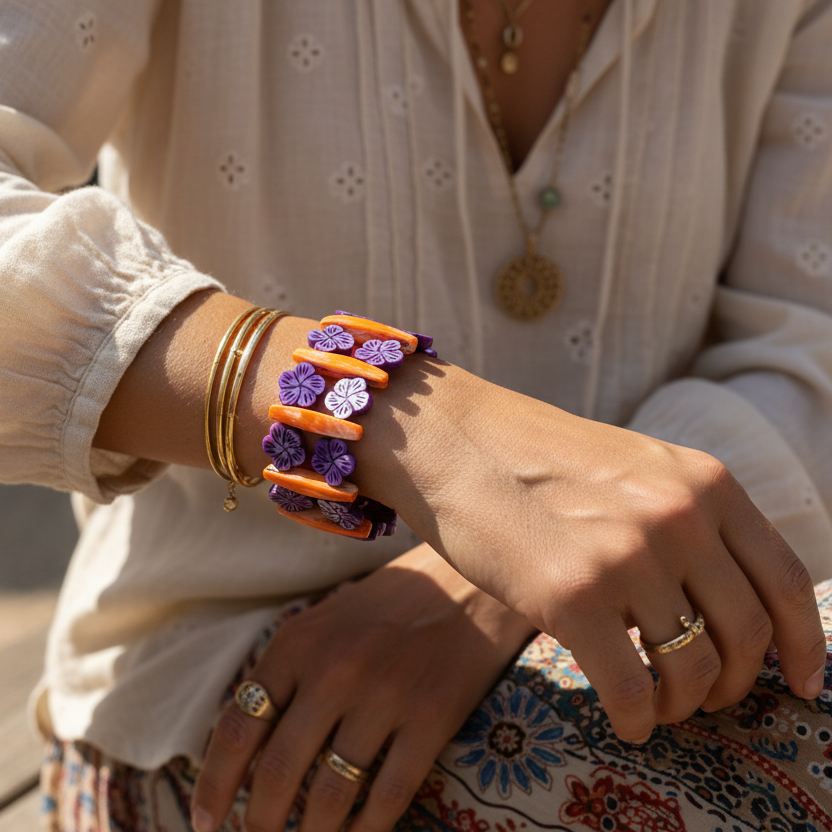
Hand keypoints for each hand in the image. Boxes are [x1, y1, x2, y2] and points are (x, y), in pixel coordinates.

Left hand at [191, 543, 535, 831]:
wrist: (468, 582)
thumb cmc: (389, 605)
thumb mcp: (324, 622)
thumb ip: (287, 675)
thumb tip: (245, 747)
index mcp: (297, 643)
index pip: (237, 728)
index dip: (214, 786)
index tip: (205, 822)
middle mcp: (334, 669)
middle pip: (278, 771)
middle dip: (260, 822)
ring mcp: (385, 695)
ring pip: (330, 795)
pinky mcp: (432, 717)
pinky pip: (387, 797)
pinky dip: (365, 831)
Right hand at [350, 364, 827, 743]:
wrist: (455, 439)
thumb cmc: (536, 458)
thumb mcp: (634, 466)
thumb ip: (685, 517)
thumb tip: (717, 596)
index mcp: (703, 482)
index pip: (785, 578)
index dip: (804, 645)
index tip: (800, 685)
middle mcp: (678, 517)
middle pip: (746, 635)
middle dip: (732, 683)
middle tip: (704, 697)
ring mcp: (627, 556)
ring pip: (692, 669)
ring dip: (681, 704)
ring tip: (656, 705)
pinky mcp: (572, 596)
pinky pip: (633, 690)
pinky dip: (636, 720)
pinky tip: (624, 722)